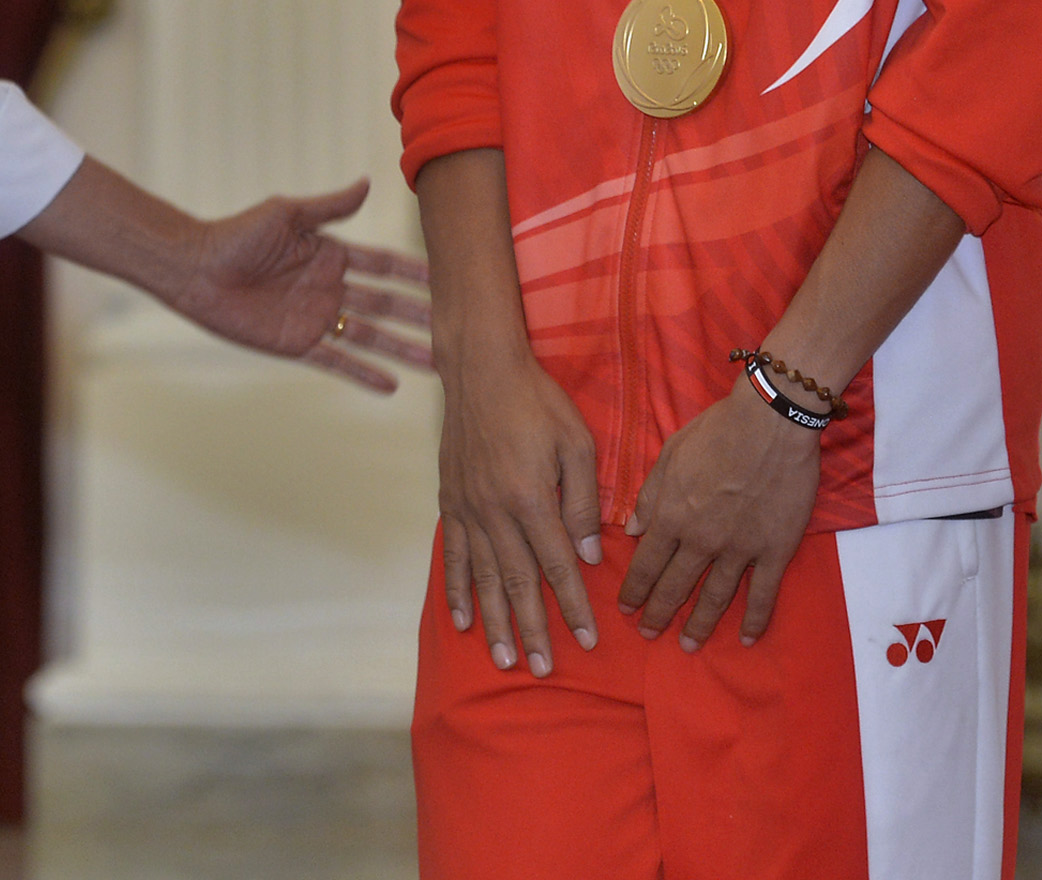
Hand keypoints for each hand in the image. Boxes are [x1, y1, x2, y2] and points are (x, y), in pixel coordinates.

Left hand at [171, 179, 433, 392]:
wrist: (196, 270)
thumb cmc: (237, 235)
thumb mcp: (286, 214)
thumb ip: (330, 208)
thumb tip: (368, 183)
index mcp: (333, 254)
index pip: (386, 265)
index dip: (417, 272)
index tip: (453, 275)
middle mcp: (331, 288)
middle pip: (387, 304)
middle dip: (421, 315)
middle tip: (459, 326)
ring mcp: (317, 318)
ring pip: (370, 336)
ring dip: (401, 349)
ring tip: (436, 364)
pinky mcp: (298, 344)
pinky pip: (337, 361)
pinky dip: (363, 374)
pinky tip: (391, 386)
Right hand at [437, 341, 603, 677]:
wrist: (482, 371)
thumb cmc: (538, 402)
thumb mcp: (578, 443)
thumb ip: (584, 500)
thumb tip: (590, 555)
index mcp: (532, 498)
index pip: (558, 566)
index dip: (573, 607)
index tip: (588, 640)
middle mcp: (496, 512)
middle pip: (518, 584)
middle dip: (533, 630)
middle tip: (542, 670)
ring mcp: (468, 510)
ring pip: (483, 579)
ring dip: (496, 623)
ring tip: (505, 659)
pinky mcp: (450, 503)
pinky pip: (452, 556)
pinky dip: (456, 591)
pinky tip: (463, 620)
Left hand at [617, 375, 822, 651]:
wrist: (771, 421)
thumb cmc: (717, 429)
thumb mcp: (670, 453)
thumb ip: (649, 495)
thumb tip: (630, 529)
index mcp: (672, 515)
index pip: (646, 564)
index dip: (635, 589)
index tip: (626, 608)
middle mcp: (702, 540)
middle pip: (676, 586)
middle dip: (659, 613)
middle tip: (650, 634)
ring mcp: (740, 549)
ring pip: (716, 597)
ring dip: (700, 625)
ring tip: (688, 645)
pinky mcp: (775, 550)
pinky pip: (763, 594)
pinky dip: (755, 620)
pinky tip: (748, 639)